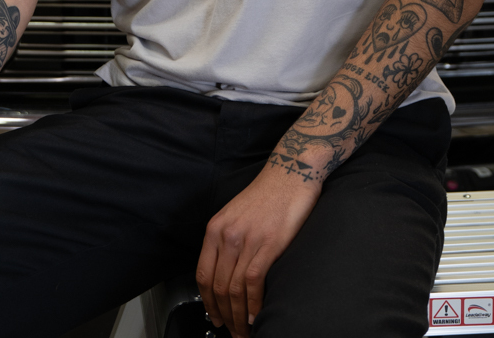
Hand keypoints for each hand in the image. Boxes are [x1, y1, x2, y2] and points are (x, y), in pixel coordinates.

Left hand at [196, 163, 319, 337]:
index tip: (214, 317)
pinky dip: (254, 305)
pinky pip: (254, 282)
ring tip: (245, 331)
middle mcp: (228, 234)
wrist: (290, 172)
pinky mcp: (269, 243)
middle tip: (232, 332)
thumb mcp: (236, 214)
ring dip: (239, 317)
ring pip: (235, 289)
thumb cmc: (267, 193)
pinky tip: (257, 315)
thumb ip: (228, 241)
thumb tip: (227, 274)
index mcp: (216, 228)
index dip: (208, 303)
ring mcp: (248, 239)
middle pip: (218, 287)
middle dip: (225, 316)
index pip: (203, 275)